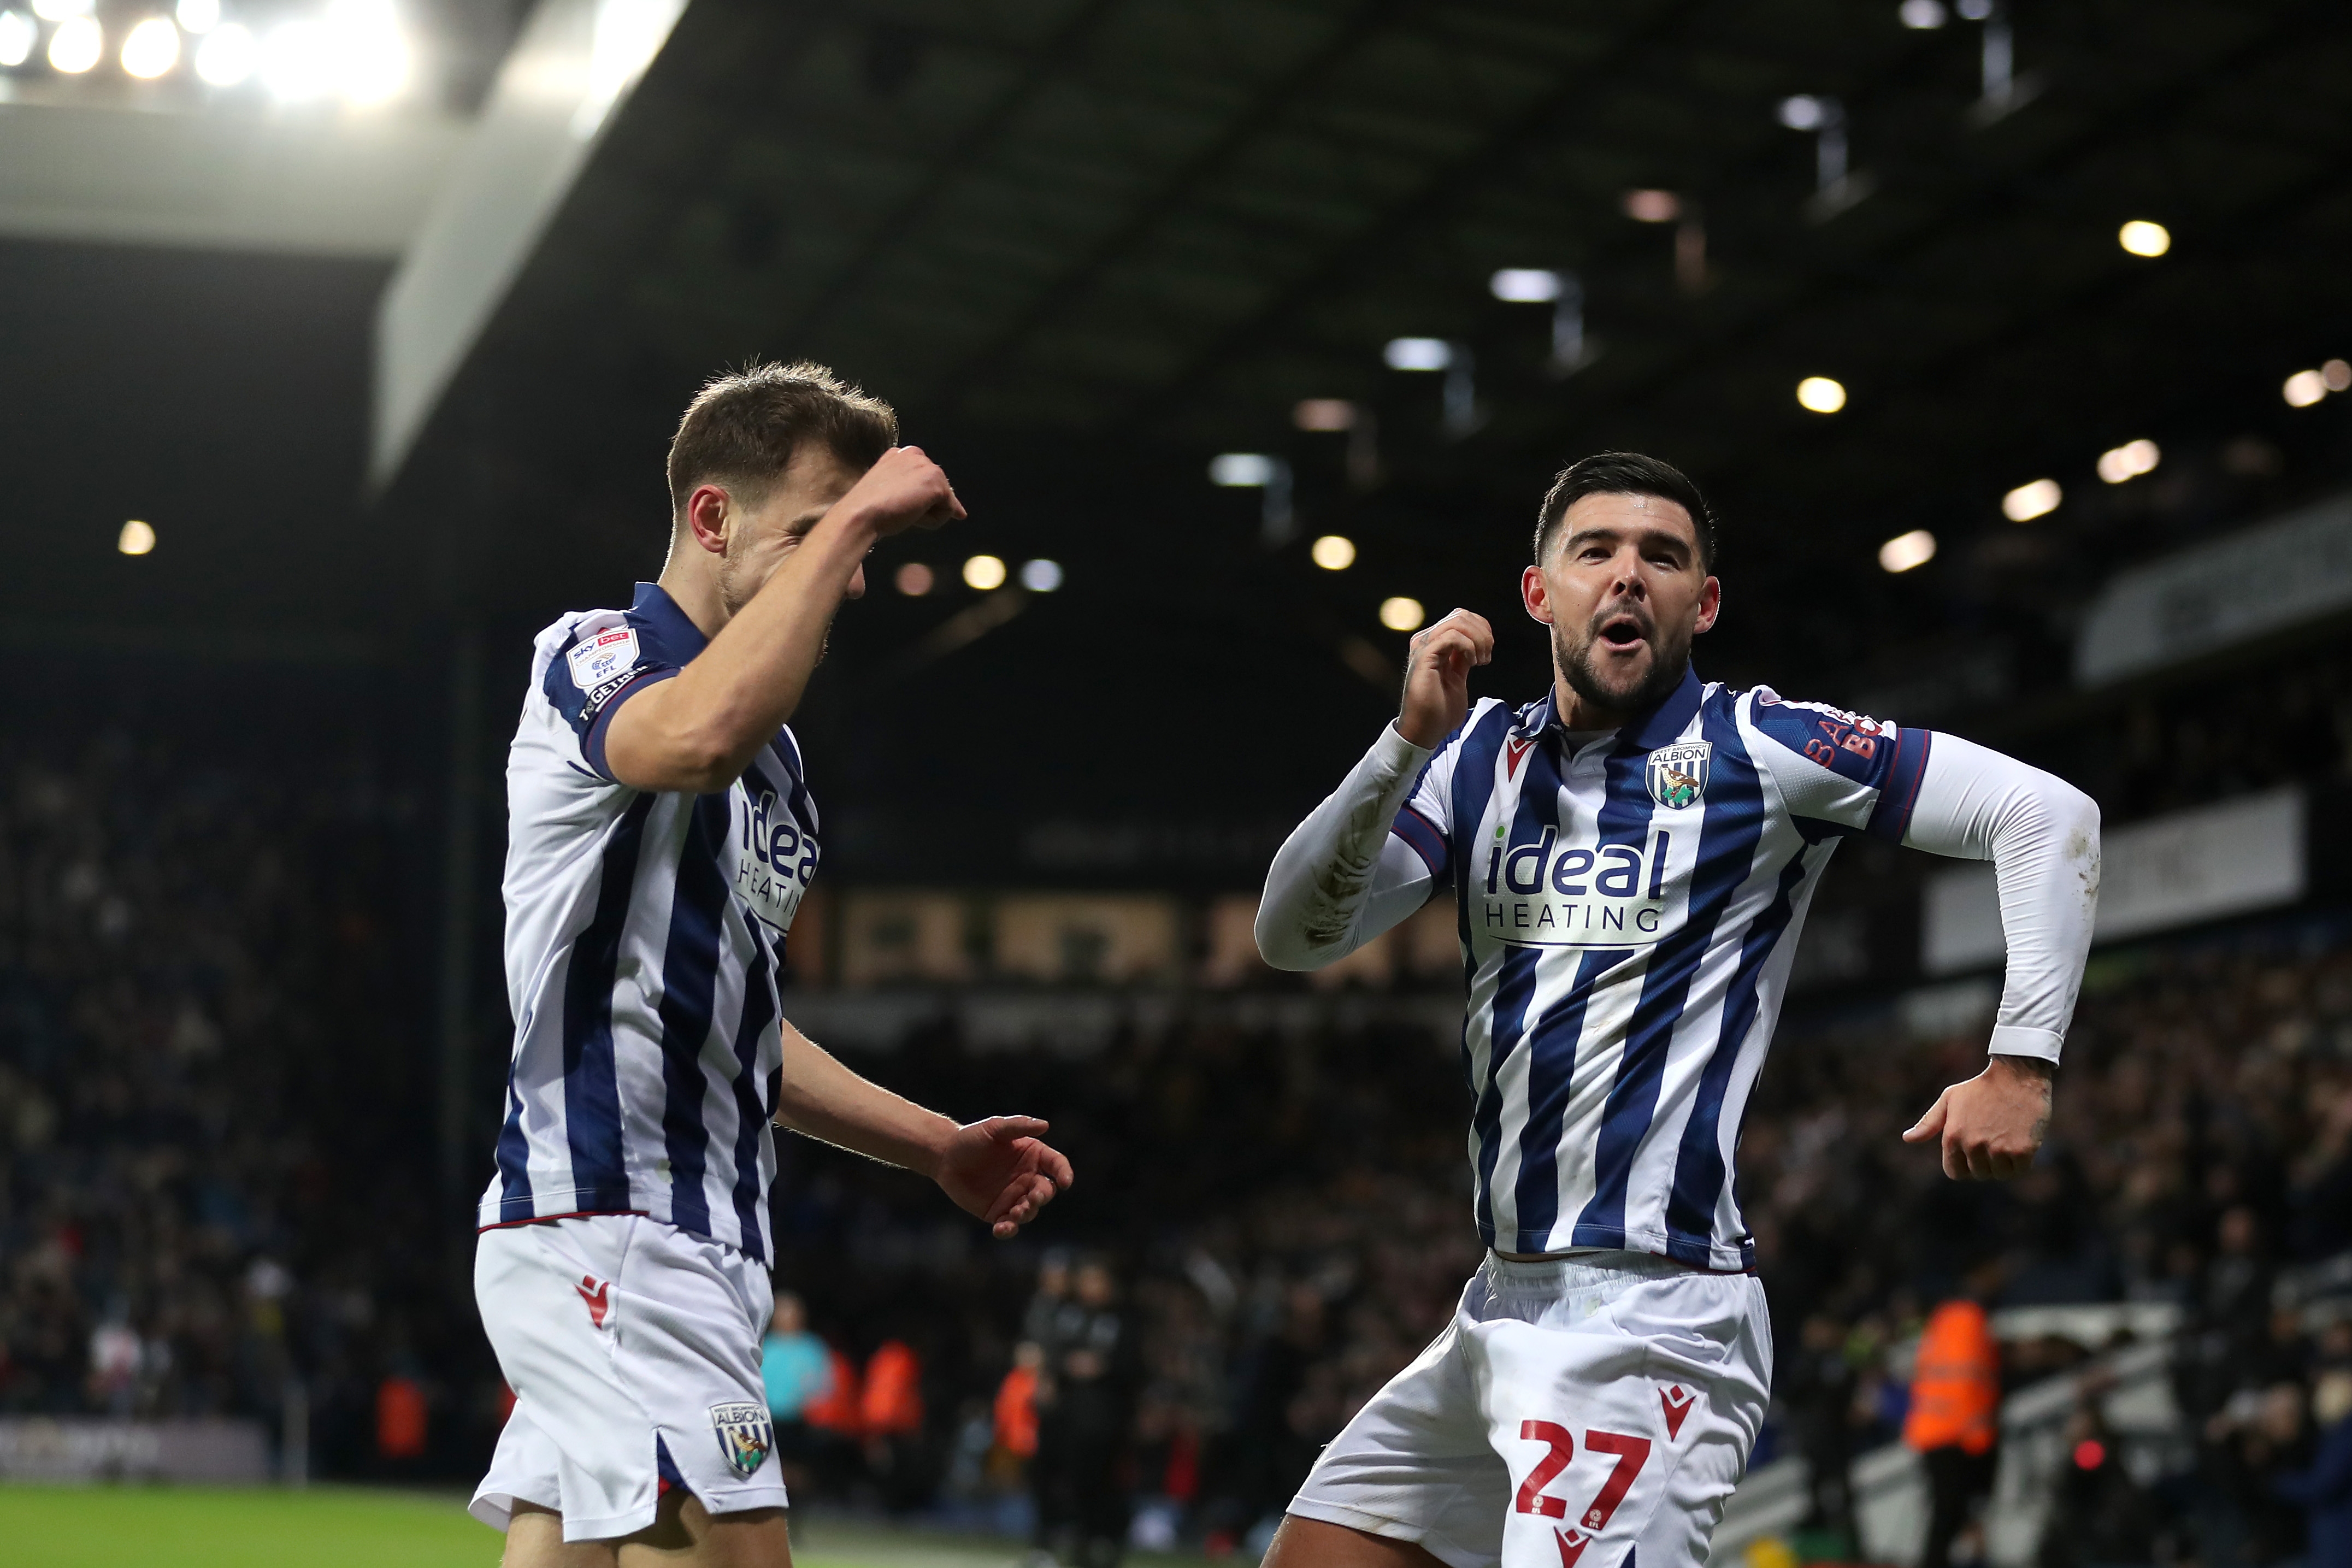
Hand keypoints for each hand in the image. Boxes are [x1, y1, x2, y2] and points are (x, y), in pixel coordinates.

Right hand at [833, 445, 964, 538]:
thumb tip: (953, 507)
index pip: (924, 476)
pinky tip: (913, 517)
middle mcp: (915, 454)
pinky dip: (933, 521)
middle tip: (899, 509)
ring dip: (928, 514)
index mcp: (900, 454)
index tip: (904, 504)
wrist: (861, 514)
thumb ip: (910, 489)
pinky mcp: (936, 482)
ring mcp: (927, 466)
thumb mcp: (889, 491)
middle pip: (936, 488)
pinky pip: (949, 510)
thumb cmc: (869, 509)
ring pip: (943, 500)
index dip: (921, 496)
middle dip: (924, 505)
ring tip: (903, 512)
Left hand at [933, 1116, 1072, 1237]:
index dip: (1064, 1173)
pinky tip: (1001, 1229)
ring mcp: (1013, 1197)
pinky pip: (1008, 1225)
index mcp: (1033, 1156)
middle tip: (1032, 1197)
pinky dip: (1008, 1230)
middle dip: (1043, 1196)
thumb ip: (1018, 1125)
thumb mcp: (995, 1128)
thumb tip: (1045, 1125)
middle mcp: (1027, 1178)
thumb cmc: (972, 1138)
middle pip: (1045, 1191)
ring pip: (1030, 1211)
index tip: (1065, 1182)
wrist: (945, 1156)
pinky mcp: (997, 1213)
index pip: (1056, 1165)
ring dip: (1027, 1213)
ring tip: (1015, 1212)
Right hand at [1398, 608, 1493, 748]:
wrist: (1425, 729)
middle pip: (1461, 615)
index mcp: (1434, 644)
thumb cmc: (1440, 709)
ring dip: (1478, 639)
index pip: (1461, 618)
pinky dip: (1468, 647)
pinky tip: (1472, 663)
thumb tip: (1478, 643)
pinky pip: (1451, 637)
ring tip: (1481, 660)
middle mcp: (1426, 641)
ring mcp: (1424, 647)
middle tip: (1486, 656)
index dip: (1481, 628)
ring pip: (1457, 622)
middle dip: (1482, 632)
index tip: (1488, 652)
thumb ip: (1463, 657)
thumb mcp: (1458, 676)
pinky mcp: (1425, 656)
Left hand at [1902, 1054, 2053, 1178]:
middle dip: (1987, 1162)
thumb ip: (1928, 1123)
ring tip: (2007, 1136)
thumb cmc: (1981, 1088)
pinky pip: (2020, 1170)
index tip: (1974, 1153)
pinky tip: (2022, 1138)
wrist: (2017, 1075)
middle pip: (1979, 1174)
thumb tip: (1907, 1139)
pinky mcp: (2021, 1150)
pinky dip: (2023, 1160)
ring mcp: (1997, 1149)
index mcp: (1952, 1136)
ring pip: (2001, 1174)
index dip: (1965, 1165)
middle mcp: (1972, 1145)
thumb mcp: (1949, 1100)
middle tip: (1995, 1137)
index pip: (1955, 1173)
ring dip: (2006, 1162)